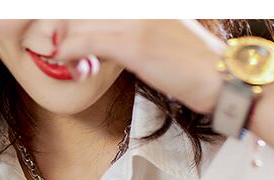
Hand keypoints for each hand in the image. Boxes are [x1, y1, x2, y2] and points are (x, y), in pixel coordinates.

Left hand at [56, 20, 225, 115]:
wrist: (222, 79)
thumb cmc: (191, 65)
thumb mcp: (156, 40)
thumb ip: (127, 36)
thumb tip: (97, 44)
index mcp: (143, 4)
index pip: (95, 7)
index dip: (71, 19)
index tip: (57, 32)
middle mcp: (138, 6)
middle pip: (83, 10)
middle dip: (60, 25)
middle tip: (51, 43)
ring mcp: (137, 20)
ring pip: (81, 20)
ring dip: (61, 38)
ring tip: (54, 52)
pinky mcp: (137, 43)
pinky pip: (91, 40)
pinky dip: (69, 48)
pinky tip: (59, 55)